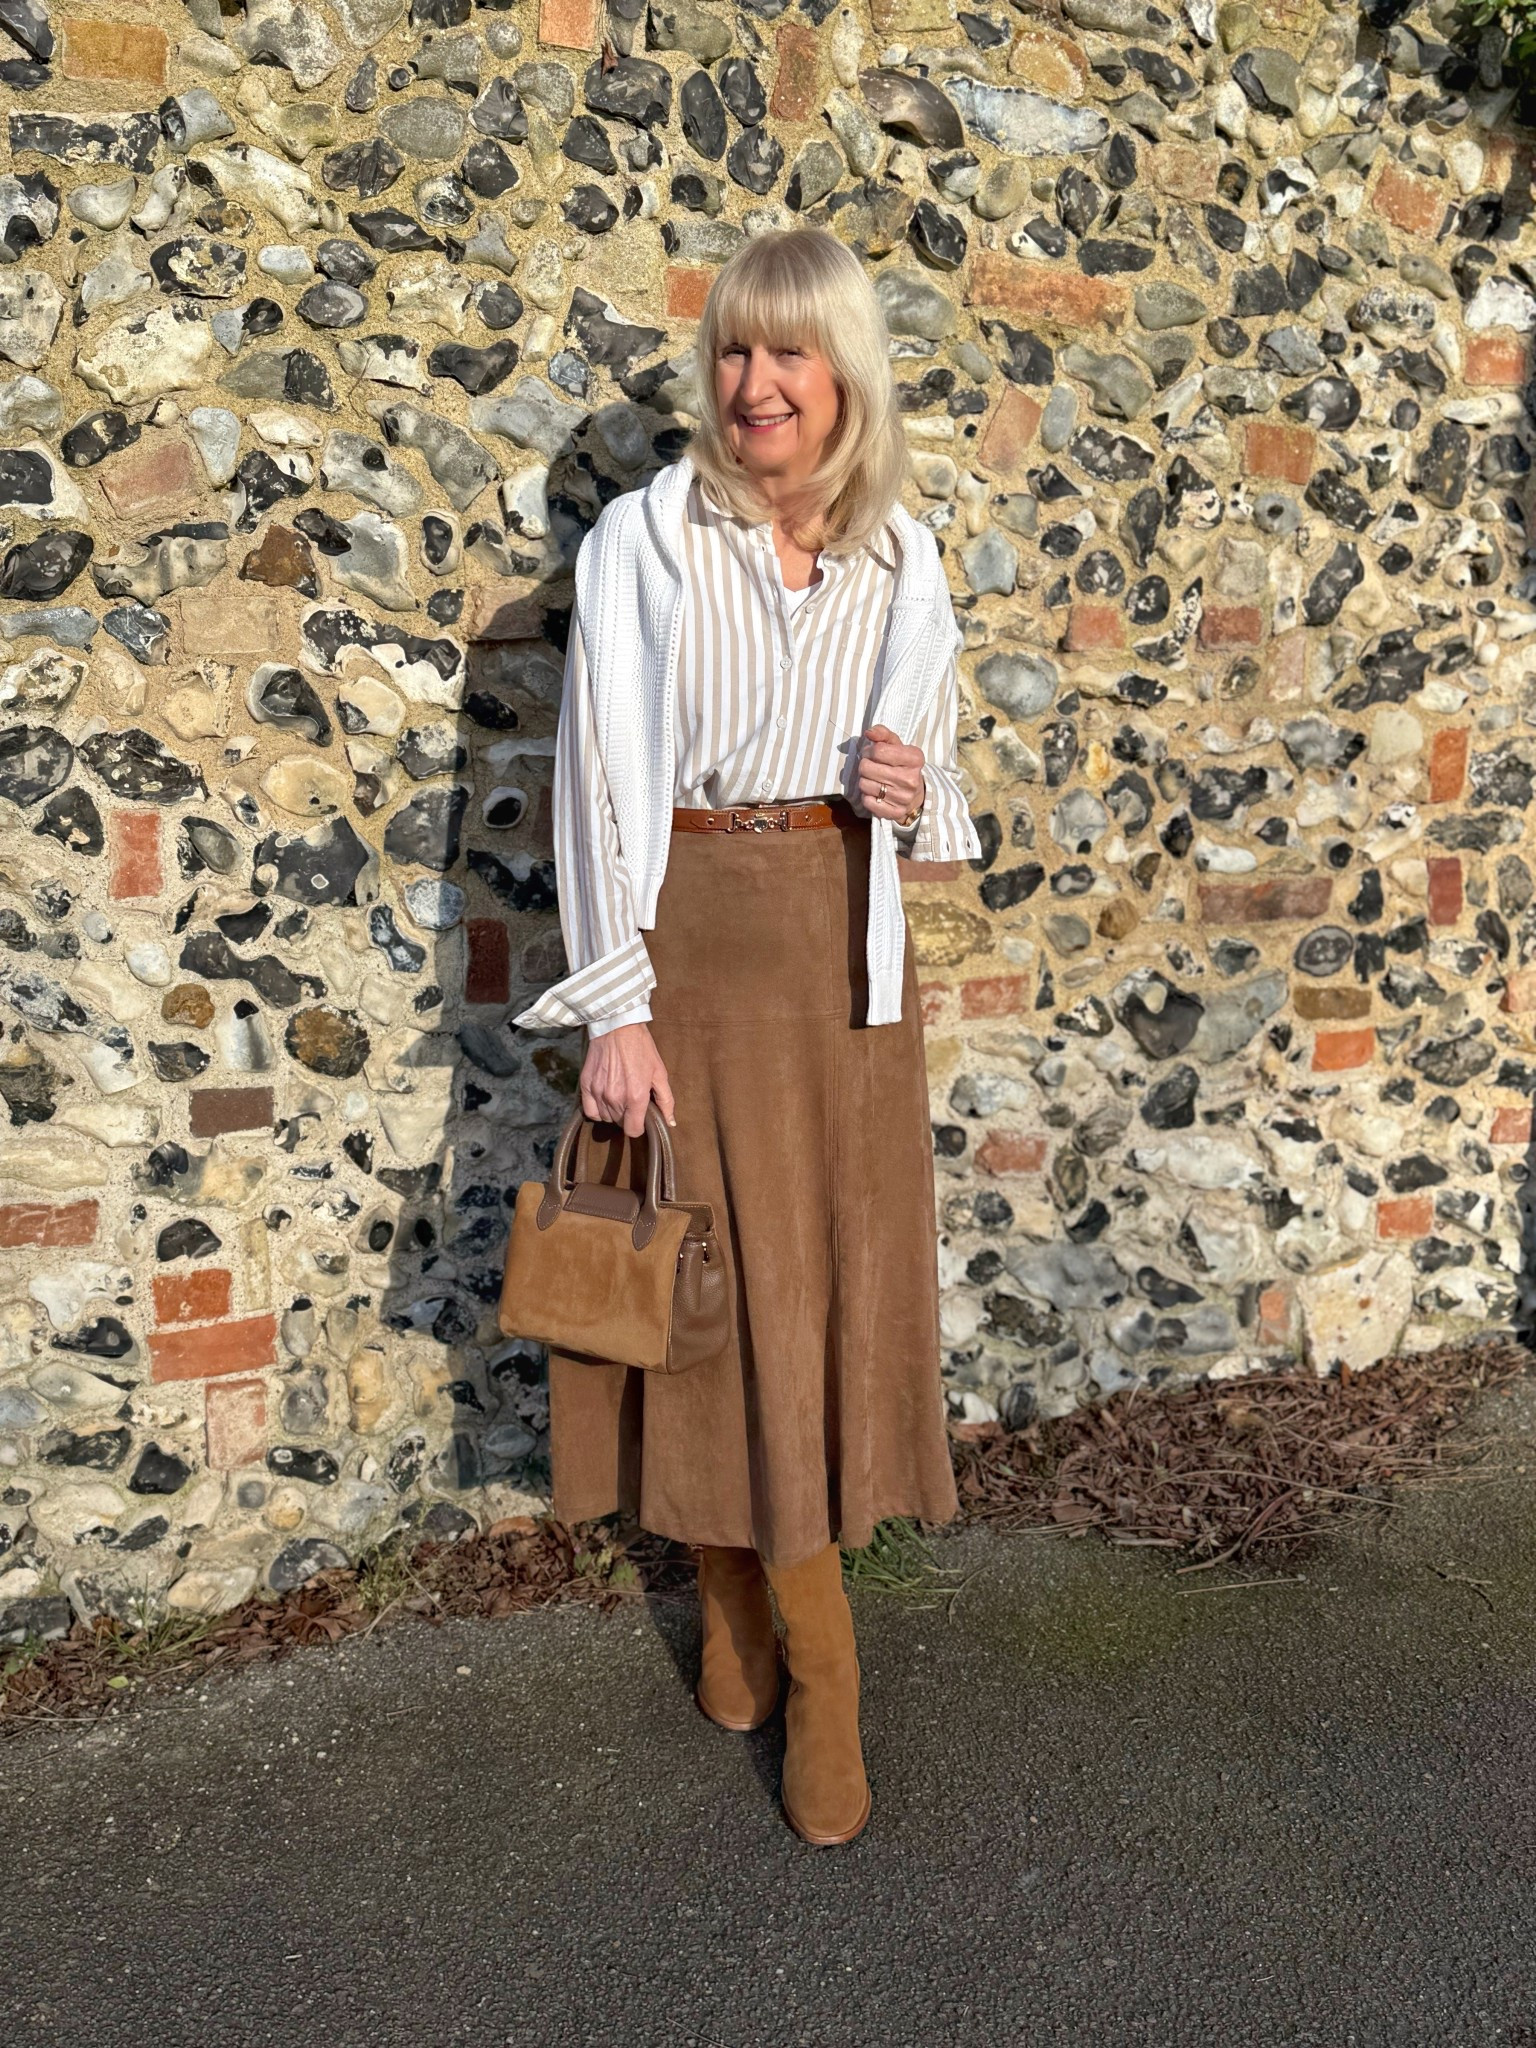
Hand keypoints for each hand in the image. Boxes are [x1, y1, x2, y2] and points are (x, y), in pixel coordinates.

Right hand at [580, 1021, 675, 1138]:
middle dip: (627, 1116)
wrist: (617, 1027)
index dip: (639, 1127)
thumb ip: (666, 1100)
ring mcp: (598, 1093)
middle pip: (620, 1123)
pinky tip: (604, 1099)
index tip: (641, 1117)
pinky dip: (597, 1110)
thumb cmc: (641, 1048)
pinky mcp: (586, 1086)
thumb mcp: (659, 1073)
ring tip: (619, 1095)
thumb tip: (670, 1122)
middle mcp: (615, 1099)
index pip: (633, 1130)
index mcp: (636, 1097)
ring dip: (613, 1112)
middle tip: (631, 1100)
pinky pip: (590, 1111)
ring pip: (605, 1118)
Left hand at [857, 724, 925, 825]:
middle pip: (867, 767)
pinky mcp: (895, 812)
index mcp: (915, 758)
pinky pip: (867, 801)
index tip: (871, 753)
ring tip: (873, 778)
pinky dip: (867, 796)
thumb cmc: (902, 766)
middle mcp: (911, 779)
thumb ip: (883, 735)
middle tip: (870, 766)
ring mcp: (903, 798)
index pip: (878, 750)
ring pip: (864, 784)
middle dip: (864, 764)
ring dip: (864, 780)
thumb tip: (869, 733)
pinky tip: (875, 792)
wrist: (917, 796)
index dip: (869, 750)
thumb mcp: (898, 746)